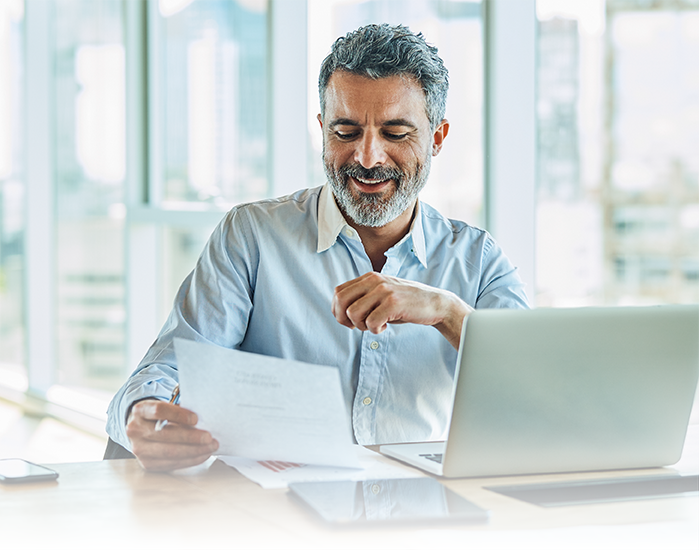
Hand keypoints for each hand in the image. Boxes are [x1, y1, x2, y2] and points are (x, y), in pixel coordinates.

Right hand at [126, 399, 218, 470]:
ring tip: (210, 447)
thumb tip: (203, 420)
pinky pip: (171, 464)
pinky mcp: (146, 463)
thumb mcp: (165, 406)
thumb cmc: (159, 416)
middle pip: (165, 435)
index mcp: (140, 410)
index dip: (178, 415)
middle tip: (209, 437)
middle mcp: (135, 430)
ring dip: (194, 451)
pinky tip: (201, 455)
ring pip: (169, 452)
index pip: (159, 411)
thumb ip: (180, 411)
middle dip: (190, 437)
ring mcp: (139, 448)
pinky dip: (190, 460)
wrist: (140, 428)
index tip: (196, 418)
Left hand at [332, 272, 472, 349]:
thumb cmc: (406, 303)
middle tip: (358, 326)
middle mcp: (374, 281)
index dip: (338, 310)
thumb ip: (362, 297)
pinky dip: (375, 330)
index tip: (349, 321)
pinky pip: (371, 322)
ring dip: (361, 325)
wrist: (434, 303)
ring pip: (353, 313)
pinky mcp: (393, 303)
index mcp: (369, 277)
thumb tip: (339, 312)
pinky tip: (385, 326)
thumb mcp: (381, 294)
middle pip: (341, 301)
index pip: (338, 292)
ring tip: (375, 324)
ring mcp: (384, 291)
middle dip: (344, 319)